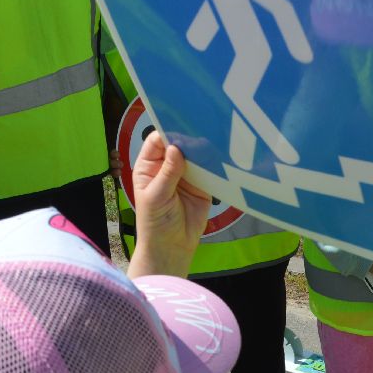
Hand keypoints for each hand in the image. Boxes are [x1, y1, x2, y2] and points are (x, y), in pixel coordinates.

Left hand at [129, 130, 208, 277]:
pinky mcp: (203, 184)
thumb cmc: (155, 222)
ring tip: (216, 137)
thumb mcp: (156, 197)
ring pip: (195, 154)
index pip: (157, 141)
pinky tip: (223, 154)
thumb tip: (177, 148)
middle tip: (202, 127)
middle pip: (178, 144)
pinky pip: (209, 169)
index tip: (180, 125)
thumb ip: (168, 173)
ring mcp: (186, 174)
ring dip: (203, 148)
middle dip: (188, 137)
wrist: (172, 247)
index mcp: (150, 166)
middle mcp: (168, 166)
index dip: (167, 132)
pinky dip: (215, 162)